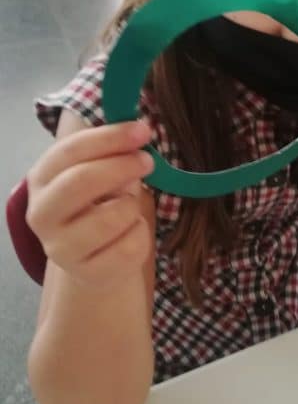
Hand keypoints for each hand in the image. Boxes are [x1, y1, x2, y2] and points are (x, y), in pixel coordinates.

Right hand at [27, 122, 154, 290]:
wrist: (95, 255)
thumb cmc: (100, 201)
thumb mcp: (99, 170)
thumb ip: (112, 150)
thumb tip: (139, 130)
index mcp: (42, 178)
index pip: (70, 150)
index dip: (109, 138)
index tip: (142, 130)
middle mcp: (42, 214)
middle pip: (81, 181)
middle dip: (122, 166)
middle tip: (148, 160)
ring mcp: (61, 248)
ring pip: (112, 217)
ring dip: (133, 206)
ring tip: (129, 208)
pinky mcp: (87, 273)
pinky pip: (130, 246)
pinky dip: (141, 234)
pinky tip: (130, 233)